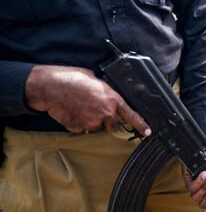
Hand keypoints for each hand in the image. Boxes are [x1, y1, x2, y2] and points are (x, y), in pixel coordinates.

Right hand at [25, 64, 150, 135]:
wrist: (50, 86)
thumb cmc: (71, 79)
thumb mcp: (96, 80)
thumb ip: (106, 92)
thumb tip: (109, 97)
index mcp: (112, 99)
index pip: (131, 115)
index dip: (141, 124)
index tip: (148, 132)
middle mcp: (105, 113)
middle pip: (113, 125)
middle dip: (107, 120)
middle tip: (94, 109)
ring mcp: (92, 123)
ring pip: (96, 127)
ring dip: (91, 120)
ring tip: (80, 106)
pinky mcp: (79, 128)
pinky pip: (82, 129)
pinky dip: (78, 123)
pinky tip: (72, 111)